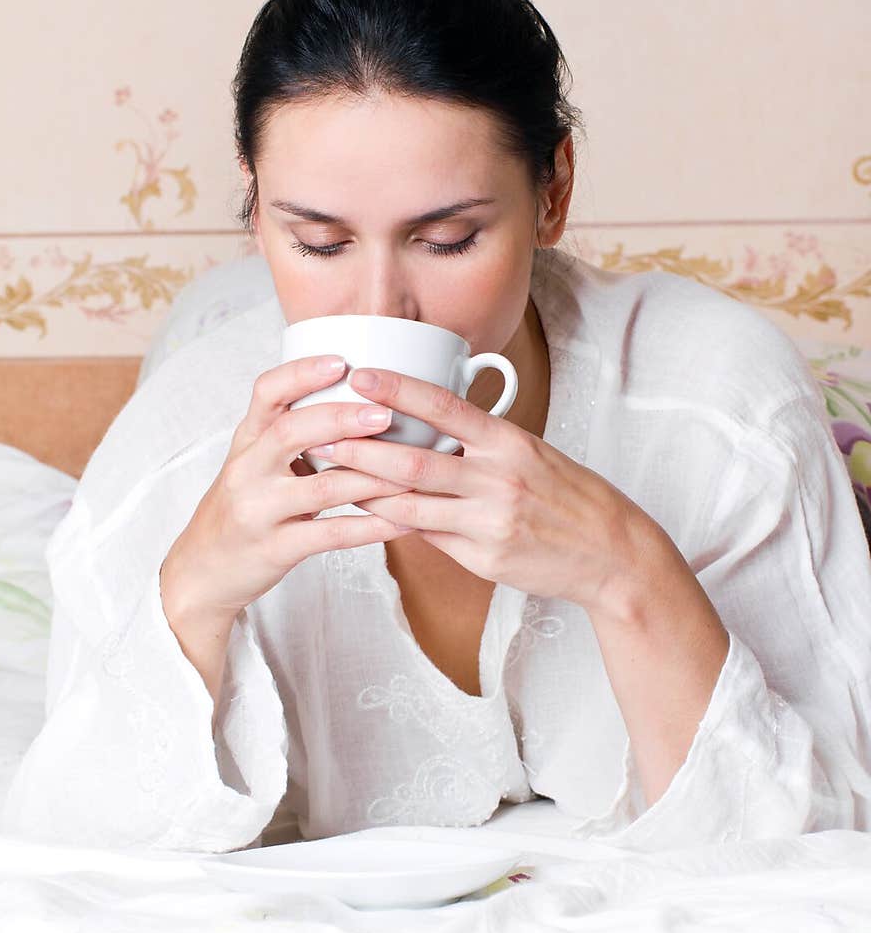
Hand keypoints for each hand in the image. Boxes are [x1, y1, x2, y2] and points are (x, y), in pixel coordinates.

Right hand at [161, 356, 412, 621]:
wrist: (203, 570)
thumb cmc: (242, 507)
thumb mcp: (254, 461)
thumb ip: (292, 433)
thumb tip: (355, 396)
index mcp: (246, 440)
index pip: (266, 393)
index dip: (303, 373)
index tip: (343, 362)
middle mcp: (248, 470)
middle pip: (293, 432)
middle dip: (343, 418)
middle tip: (385, 414)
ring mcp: (259, 511)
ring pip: (322, 487)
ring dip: (372, 477)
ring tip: (412, 469)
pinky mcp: (275, 549)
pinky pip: (330, 535)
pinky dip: (371, 527)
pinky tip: (403, 521)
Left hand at [314, 366, 650, 611]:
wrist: (611, 552)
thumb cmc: (568, 496)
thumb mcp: (532, 454)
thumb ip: (482, 444)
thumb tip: (430, 430)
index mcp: (510, 443)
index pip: (446, 407)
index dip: (399, 389)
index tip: (361, 374)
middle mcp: (498, 479)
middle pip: (415, 461)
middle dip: (363, 448)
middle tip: (322, 434)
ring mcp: (490, 522)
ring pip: (412, 505)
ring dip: (367, 491)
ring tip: (331, 476)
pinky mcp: (485, 558)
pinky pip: (428, 538)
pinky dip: (395, 523)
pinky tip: (368, 513)